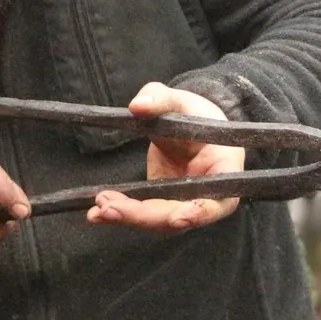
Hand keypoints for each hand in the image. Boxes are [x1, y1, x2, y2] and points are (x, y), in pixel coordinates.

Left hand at [87, 82, 244, 232]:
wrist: (190, 125)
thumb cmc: (195, 114)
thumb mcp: (181, 100)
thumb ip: (161, 98)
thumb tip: (138, 105)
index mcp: (225, 169)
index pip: (220, 199)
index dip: (200, 211)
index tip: (177, 218)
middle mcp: (208, 195)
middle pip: (180, 216)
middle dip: (145, 216)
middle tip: (111, 207)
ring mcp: (184, 203)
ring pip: (159, 221)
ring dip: (129, 218)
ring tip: (99, 208)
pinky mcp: (164, 204)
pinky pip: (144, 215)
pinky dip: (122, 215)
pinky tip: (95, 213)